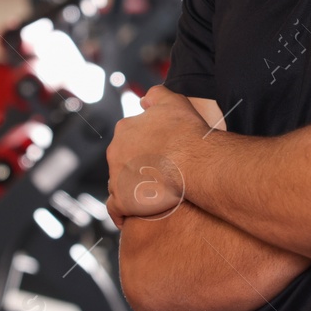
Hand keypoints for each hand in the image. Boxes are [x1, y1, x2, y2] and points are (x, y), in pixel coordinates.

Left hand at [105, 85, 205, 219]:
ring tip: (152, 195)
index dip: (145, 147)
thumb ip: (156, 95)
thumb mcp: (173, 100)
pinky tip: (134, 215)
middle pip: (122, 161)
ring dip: (131, 189)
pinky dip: (123, 212)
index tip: (159, 154)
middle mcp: (115, 152)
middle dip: (136, 167)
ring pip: (119, 184)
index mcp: (125, 129)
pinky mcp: (123, 201)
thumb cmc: (187, 132)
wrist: (195, 161)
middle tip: (158, 175)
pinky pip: (116, 209)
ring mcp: (117, 177)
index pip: (129, 139)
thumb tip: (144, 99)